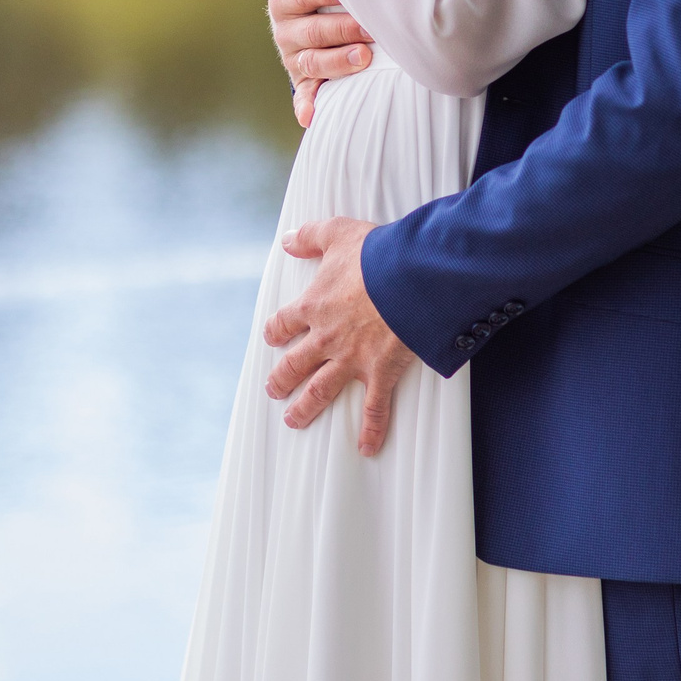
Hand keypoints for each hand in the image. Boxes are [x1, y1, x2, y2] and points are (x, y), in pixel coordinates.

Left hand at [264, 217, 415, 454]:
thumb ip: (311, 236)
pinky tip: (366, 448)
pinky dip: (372, 430)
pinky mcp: (380, 373)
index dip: (276, 331)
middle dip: (281, 379)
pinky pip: (374, 408)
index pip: (284, 323)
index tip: (272, 338)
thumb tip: (288, 240)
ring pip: (320, 391)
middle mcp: (326, 338)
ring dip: (305, 408)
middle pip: (294, 364)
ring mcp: (351, 359)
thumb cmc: (376, 253)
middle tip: (273, 390)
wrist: (409, 276)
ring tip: (293, 421)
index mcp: (315, 306)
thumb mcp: (338, 233)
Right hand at [265, 0, 371, 126]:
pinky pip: (306, 96)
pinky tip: (312, 117)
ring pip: (314, 63)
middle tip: (371, 26)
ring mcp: (295, 59)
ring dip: (338, 63)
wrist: (308, 23)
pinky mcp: (305, 82)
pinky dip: (308, 107)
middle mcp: (286, 31)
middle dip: (342, 29)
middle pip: (313, 32)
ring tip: (365, 59)